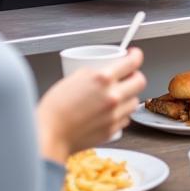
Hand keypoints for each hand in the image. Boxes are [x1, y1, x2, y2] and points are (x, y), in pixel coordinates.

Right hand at [37, 47, 145, 161]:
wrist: (49, 135)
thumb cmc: (55, 109)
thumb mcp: (73, 78)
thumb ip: (93, 73)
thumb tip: (102, 71)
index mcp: (103, 79)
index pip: (132, 62)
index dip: (136, 55)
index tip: (135, 55)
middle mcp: (112, 96)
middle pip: (140, 81)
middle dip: (135, 76)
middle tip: (128, 75)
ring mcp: (114, 115)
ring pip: (134, 101)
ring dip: (129, 96)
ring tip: (116, 95)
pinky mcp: (112, 130)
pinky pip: (125, 118)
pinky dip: (121, 113)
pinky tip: (110, 111)